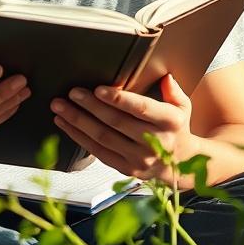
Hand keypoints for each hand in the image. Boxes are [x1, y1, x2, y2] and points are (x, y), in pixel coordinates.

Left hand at [50, 73, 194, 182]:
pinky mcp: (126, 168)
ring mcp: (139, 158)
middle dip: (90, 106)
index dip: (119, 99)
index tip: (98, 89)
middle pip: (116, 122)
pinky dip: (79, 137)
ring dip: (78, 121)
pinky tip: (65, 124)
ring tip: (60, 107)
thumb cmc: (176, 129)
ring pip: (103, 138)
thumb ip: (173, 90)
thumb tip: (164, 76)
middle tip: (72, 93)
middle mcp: (154, 142)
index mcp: (169, 122)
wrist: (181, 165)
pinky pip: (98, 152)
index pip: (142, 108)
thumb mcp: (183, 107)